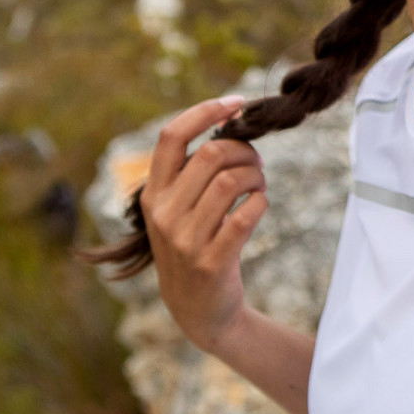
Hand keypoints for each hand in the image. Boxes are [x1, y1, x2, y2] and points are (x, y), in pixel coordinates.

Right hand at [140, 95, 268, 354]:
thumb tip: (233, 125)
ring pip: (230, 181)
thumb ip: (193, 173)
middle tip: (255, 163)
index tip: (236, 103)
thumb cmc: (196, 245)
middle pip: (211, 154)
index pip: (171, 136)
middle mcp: (163, 213)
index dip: (205, 111)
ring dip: (255, 176)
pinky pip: (245, 216)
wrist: (199, 310)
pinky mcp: (211, 261)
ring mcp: (184, 239)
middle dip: (245, 150)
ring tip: (258, 185)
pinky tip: (258, 205)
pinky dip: (260, 203)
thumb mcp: (179, 209)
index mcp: (153, 193)